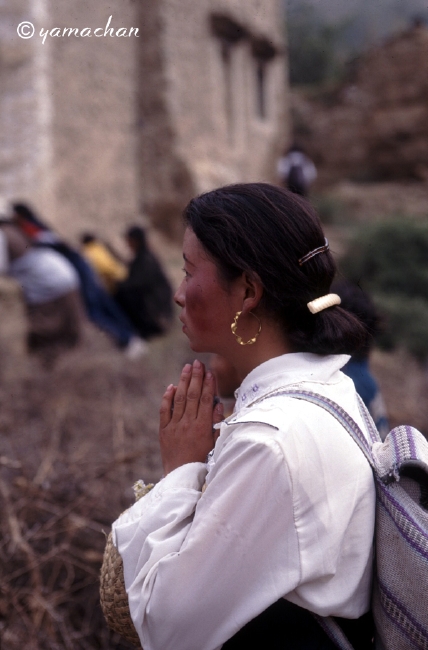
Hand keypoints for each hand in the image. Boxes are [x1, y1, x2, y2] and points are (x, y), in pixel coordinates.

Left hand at [159, 360, 223, 475]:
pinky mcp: (164, 431)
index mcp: (203, 428)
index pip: (206, 400)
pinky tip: (171, 386)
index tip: (209, 371)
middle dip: (195, 377)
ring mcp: (174, 426)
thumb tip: (219, 404)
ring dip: (183, 382)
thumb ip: (218, 423)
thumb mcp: (215, 444)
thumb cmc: (203, 462)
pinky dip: (167, 397)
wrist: (181, 477)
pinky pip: (164, 411)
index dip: (208, 384)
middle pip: (192, 396)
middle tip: (197, 363)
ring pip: (179, 399)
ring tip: (186, 368)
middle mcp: (188, 424)